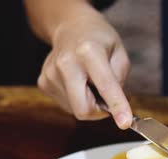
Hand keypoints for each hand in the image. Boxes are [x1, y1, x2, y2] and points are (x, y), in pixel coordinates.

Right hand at [37, 6, 131, 127]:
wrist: (70, 27)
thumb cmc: (99, 40)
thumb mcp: (120, 53)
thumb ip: (120, 80)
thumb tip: (114, 106)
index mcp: (89, 52)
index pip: (105, 86)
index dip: (117, 106)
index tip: (125, 123)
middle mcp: (66, 63)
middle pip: (83, 109)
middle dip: (99, 111)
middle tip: (107, 99)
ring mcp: (50, 74)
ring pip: (75, 109)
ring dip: (88, 102)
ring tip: (89, 81)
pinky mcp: (43, 82)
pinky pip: (67, 105)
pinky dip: (77, 99)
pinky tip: (78, 81)